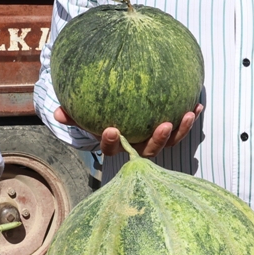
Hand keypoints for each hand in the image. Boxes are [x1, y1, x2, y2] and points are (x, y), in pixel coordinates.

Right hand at [54, 105, 202, 157]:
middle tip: (163, 124)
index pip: (113, 149)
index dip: (112, 142)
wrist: (120, 115)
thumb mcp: (84, 114)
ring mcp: (155, 142)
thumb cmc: (99, 115)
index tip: (111, 128)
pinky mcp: (170, 132)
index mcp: (117, 145)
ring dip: (180, 130)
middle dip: (157, 140)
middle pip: (148, 150)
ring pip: (169, 142)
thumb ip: (72, 114)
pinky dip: (190, 118)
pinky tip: (197, 104)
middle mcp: (138, 147)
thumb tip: (56, 112)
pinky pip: (181, 128)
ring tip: (187, 114)